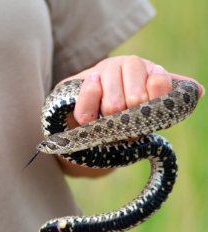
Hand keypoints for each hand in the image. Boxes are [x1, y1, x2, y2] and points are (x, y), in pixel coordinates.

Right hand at [58, 55, 204, 176]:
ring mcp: (103, 71)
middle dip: (131, 120)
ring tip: (108, 120)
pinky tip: (90, 116)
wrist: (95, 111)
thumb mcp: (152, 105)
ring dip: (112, 122)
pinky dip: (89, 114)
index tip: (144, 114)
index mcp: (149, 70)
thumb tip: (199, 91)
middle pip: (136, 99)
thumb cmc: (129, 109)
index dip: (152, 105)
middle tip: (125, 123)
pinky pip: (86, 106)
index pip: (159, 83)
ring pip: (113, 106)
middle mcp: (128, 65)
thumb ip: (171, 97)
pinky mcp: (80, 83)